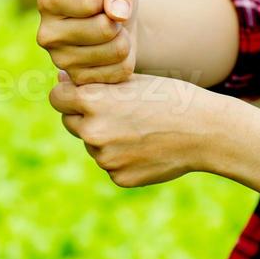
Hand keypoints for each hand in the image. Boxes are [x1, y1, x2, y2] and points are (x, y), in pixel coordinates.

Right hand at [37, 0, 137, 84]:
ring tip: (112, 33)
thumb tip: (118, 15)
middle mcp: (47, 34)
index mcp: (48, 1)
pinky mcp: (79, 81)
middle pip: (104, 28)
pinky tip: (112, 51)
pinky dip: (126, 58)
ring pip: (117, 50)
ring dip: (125, 39)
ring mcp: (60, 61)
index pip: (91, 2)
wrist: (111, 25)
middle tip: (110, 18)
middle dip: (117, 21)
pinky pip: (122, 70)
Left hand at [50, 73, 221, 187]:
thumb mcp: (128, 80)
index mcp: (92, 101)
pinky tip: (146, 146)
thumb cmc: (167, 96)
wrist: (202, 130)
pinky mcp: (119, 178)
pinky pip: (109, 164)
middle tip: (118, 109)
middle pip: (70, 122)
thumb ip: (92, 83)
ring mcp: (105, 158)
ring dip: (105, 136)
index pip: (56, 97)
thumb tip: (61, 81)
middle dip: (84, 115)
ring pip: (91, 144)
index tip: (80, 90)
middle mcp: (93, 132)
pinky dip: (121, 156)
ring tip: (138, 127)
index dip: (68, 92)